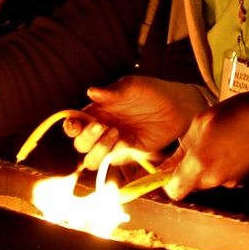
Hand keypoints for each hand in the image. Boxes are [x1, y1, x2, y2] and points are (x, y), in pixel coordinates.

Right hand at [63, 76, 209, 170]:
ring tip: (116, 133)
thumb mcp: (132, 87)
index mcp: (98, 111)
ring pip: (93, 159)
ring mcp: (115, 144)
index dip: (70, 126)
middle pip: (80, 145)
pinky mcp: (129, 154)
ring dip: (99, 150)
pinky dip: (117, 154)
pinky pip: (115, 162)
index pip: (75, 123)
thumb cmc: (151, 92)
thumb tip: (91, 92)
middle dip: (86, 138)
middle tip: (102, 126)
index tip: (74, 124)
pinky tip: (130, 141)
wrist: (178, 107)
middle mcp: (102, 130)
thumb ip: (112, 92)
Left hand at [164, 82, 248, 200]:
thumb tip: (167, 164)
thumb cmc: (241, 113)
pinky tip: (233, 146)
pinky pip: (225, 177)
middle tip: (197, 145)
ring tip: (220, 140)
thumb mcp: (202, 122)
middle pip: (191, 185)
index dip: (167, 181)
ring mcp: (233, 181)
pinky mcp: (245, 180)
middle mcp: (216, 178)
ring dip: (208, 166)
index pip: (174, 190)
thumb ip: (183, 148)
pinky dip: (224, 166)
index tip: (166, 171)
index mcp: (200, 163)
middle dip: (189, 170)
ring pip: (209, 180)